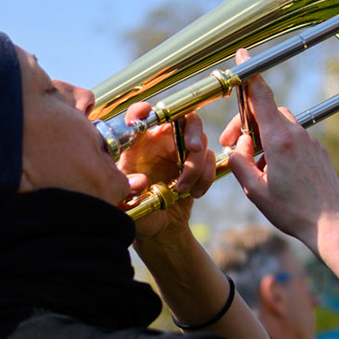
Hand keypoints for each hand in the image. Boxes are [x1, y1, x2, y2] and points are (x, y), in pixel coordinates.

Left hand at [117, 103, 215, 239]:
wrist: (160, 227)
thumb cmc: (139, 211)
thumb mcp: (128, 201)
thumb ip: (130, 191)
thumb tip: (142, 181)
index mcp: (139, 143)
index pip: (139, 117)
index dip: (141, 111)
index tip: (146, 112)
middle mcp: (160, 141)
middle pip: (182, 117)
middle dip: (192, 130)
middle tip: (193, 148)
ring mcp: (181, 151)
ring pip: (200, 141)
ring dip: (195, 166)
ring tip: (182, 189)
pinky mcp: (197, 163)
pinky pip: (210, 160)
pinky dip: (205, 177)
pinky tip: (194, 193)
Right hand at [219, 71, 338, 248]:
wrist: (333, 226)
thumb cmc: (293, 211)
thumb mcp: (255, 191)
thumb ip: (240, 163)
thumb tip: (238, 147)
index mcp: (280, 140)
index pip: (261, 96)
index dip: (249, 74)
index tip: (242, 55)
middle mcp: (297, 135)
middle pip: (267, 113)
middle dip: (247, 124)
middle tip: (233, 147)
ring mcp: (311, 142)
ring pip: (281, 126)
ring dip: (263, 138)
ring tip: (256, 168)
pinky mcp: (318, 152)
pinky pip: (293, 140)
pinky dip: (278, 148)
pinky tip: (275, 173)